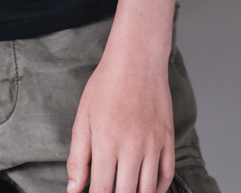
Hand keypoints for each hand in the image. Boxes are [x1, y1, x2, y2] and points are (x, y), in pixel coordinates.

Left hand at [66, 45, 175, 192]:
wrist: (136, 60)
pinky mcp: (167, 140)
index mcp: (105, 141)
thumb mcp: (83, 118)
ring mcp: (153, 144)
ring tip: (125, 189)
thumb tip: (73, 190)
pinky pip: (167, 177)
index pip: (102, 190)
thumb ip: (77, 157)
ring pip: (148, 191)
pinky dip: (157, 189)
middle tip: (110, 190)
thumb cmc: (105, 86)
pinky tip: (145, 188)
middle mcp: (131, 147)